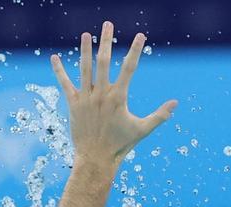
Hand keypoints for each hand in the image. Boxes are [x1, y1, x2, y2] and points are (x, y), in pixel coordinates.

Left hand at [50, 23, 177, 172]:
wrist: (97, 159)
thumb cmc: (121, 145)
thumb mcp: (143, 130)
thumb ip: (160, 115)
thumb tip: (175, 104)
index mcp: (119, 97)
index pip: (129, 68)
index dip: (136, 50)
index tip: (140, 36)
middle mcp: (101, 94)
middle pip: (104, 61)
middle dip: (107, 41)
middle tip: (107, 24)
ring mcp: (86, 98)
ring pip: (84, 68)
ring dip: (85, 50)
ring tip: (85, 34)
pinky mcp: (73, 104)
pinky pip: (65, 84)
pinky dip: (59, 71)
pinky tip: (54, 58)